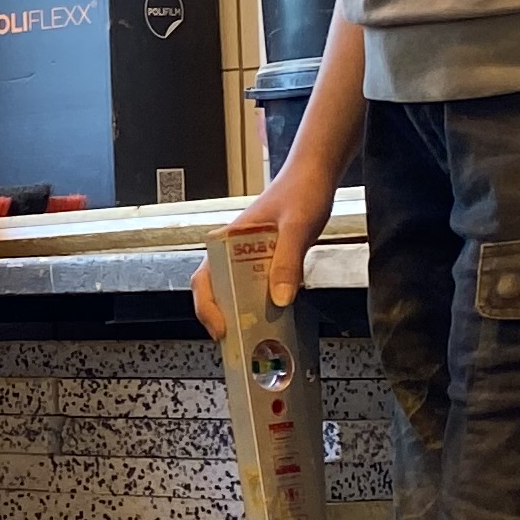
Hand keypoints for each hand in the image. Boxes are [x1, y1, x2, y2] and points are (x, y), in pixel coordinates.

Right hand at [193, 152, 341, 338]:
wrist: (316, 175)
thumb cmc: (302, 192)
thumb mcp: (297, 228)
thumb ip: (288, 261)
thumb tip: (280, 299)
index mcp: (228, 241)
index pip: (204, 279)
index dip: (208, 308)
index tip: (223, 330)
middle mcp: (233, 251)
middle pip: (216, 292)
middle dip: (224, 320)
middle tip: (240, 345)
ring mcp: (249, 257)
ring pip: (236, 293)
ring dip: (243, 315)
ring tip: (258, 338)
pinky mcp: (266, 261)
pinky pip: (258, 288)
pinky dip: (263, 306)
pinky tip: (278, 319)